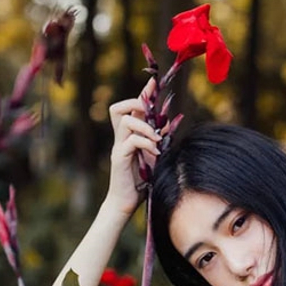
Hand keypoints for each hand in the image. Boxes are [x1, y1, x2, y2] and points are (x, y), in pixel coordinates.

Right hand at [106, 78, 160, 216]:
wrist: (126, 202)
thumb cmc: (141, 180)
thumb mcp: (153, 156)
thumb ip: (157, 140)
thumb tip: (168, 126)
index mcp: (128, 135)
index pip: (131, 108)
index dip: (141, 94)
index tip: (153, 83)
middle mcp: (120, 138)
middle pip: (117, 109)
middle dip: (134, 104)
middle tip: (149, 113)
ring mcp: (118, 147)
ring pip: (125, 121)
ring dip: (145, 126)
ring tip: (157, 139)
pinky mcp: (119, 158)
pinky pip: (131, 141)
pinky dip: (146, 143)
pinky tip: (155, 153)